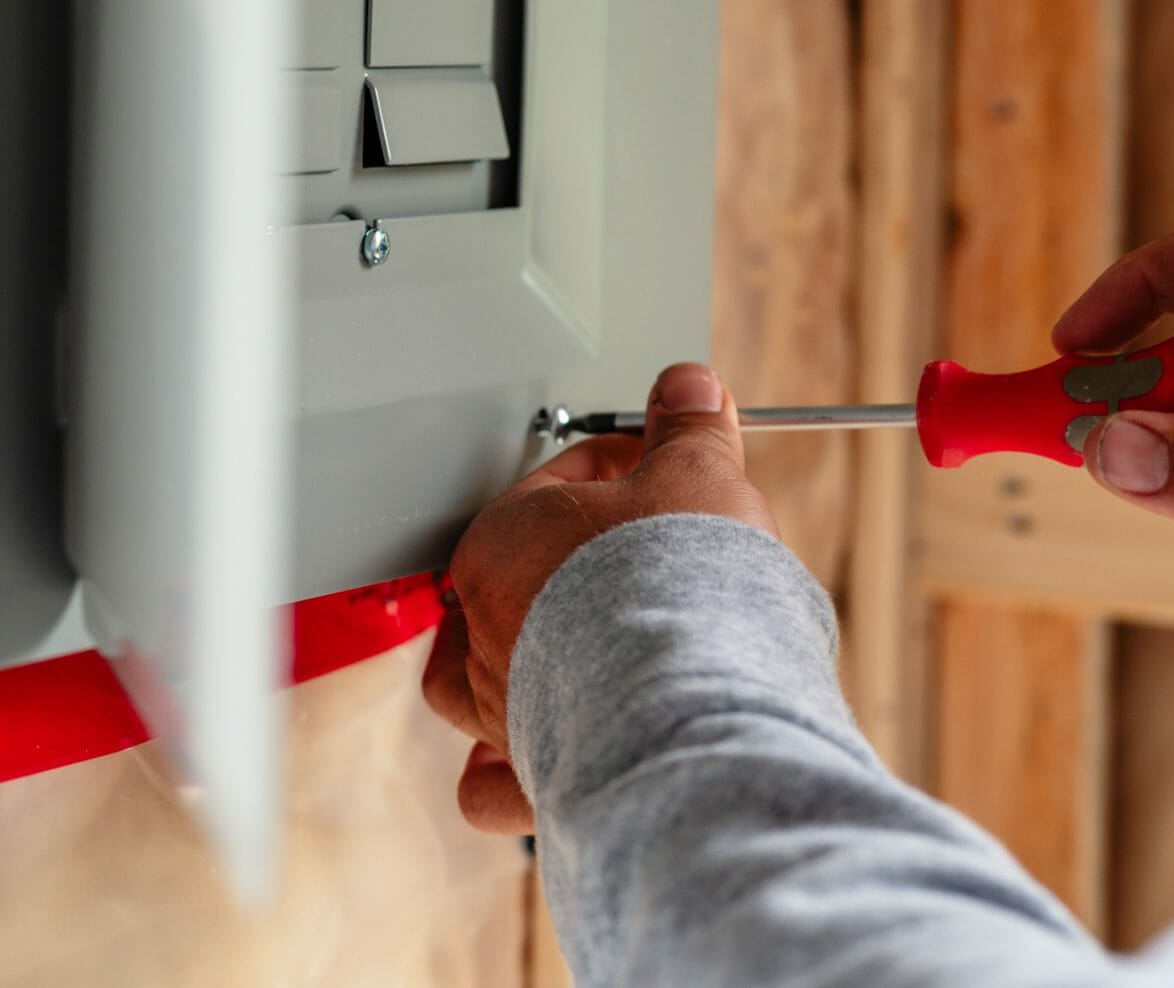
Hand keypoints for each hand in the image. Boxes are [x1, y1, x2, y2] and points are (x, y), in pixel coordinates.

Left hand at [421, 362, 776, 833]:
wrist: (697, 700)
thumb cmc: (680, 585)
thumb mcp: (696, 475)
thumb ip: (688, 430)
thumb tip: (688, 387)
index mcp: (500, 545)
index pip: (547, 490)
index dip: (608, 473)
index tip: (652, 471)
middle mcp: (483, 631)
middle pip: (510, 582)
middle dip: (569, 568)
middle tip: (633, 557)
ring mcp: (501, 709)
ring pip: (476, 685)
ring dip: (517, 668)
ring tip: (567, 658)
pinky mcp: (533, 777)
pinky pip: (491, 786)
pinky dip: (507, 775)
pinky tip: (532, 764)